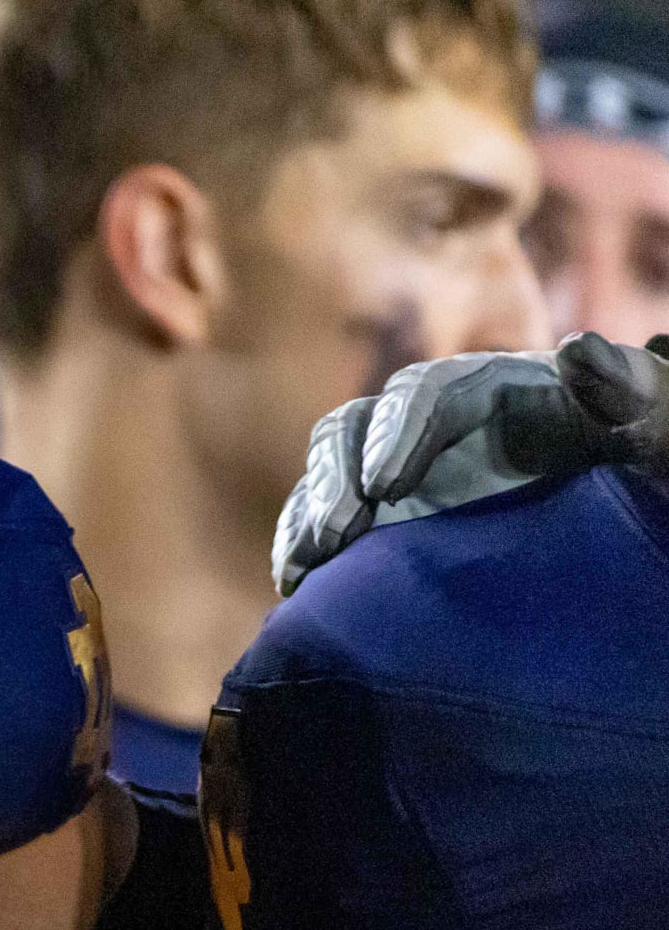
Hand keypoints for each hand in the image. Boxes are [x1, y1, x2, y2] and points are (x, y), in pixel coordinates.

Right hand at [273, 331, 667, 594]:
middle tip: (337, 534)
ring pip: (330, 468)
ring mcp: (402, 465)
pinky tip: (295, 580)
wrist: (628, 495)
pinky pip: (323, 512)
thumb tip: (579, 349)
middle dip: (335, 477)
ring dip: (308, 511)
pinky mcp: (383, 510)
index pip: (427, 393)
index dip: (398, 433)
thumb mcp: (654, 423)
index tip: (386, 488)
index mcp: (492, 388)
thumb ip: (629, 391)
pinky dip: (301, 540)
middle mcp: (432, 420)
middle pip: (357, 425)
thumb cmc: (644, 452)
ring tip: (303, 564)